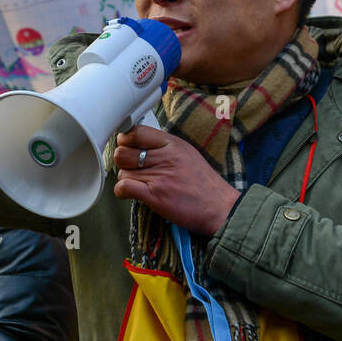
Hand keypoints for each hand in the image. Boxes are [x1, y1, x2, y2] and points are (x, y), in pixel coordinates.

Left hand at [112, 127, 240, 236]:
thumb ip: (164, 146)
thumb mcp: (187, 153)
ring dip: (127, 179)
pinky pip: (123, 187)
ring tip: (141, 185)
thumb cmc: (204, 183)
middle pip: (123, 153)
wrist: (220, 208)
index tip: (127, 147)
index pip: (135, 132)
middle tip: (133, 169)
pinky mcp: (154, 196)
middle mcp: (164, 157)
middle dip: (123, 162)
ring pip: (122, 172)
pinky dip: (122, 191)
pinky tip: (132, 193)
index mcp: (172, 144)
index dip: (125, 141)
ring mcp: (159, 176)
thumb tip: (139, 143)